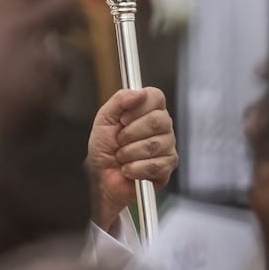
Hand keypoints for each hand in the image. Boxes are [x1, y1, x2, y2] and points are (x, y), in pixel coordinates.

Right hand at [0, 0, 78, 138]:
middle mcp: (16, 27)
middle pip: (61, 4)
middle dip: (68, 12)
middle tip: (65, 23)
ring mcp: (36, 57)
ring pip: (61, 52)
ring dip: (52, 65)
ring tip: (35, 79)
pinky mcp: (48, 86)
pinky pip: (58, 85)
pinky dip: (48, 93)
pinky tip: (31, 103)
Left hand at [86, 87, 176, 230]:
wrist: (101, 177)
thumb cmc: (104, 147)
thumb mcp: (104, 119)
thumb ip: (120, 100)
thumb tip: (139, 92)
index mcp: (148, 111)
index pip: (156, 97)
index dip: (138, 107)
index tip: (123, 118)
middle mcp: (163, 127)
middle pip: (158, 120)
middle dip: (130, 133)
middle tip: (119, 141)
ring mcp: (168, 147)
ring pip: (155, 144)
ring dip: (129, 153)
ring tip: (122, 157)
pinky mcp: (168, 168)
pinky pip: (155, 165)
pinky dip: (134, 168)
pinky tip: (128, 169)